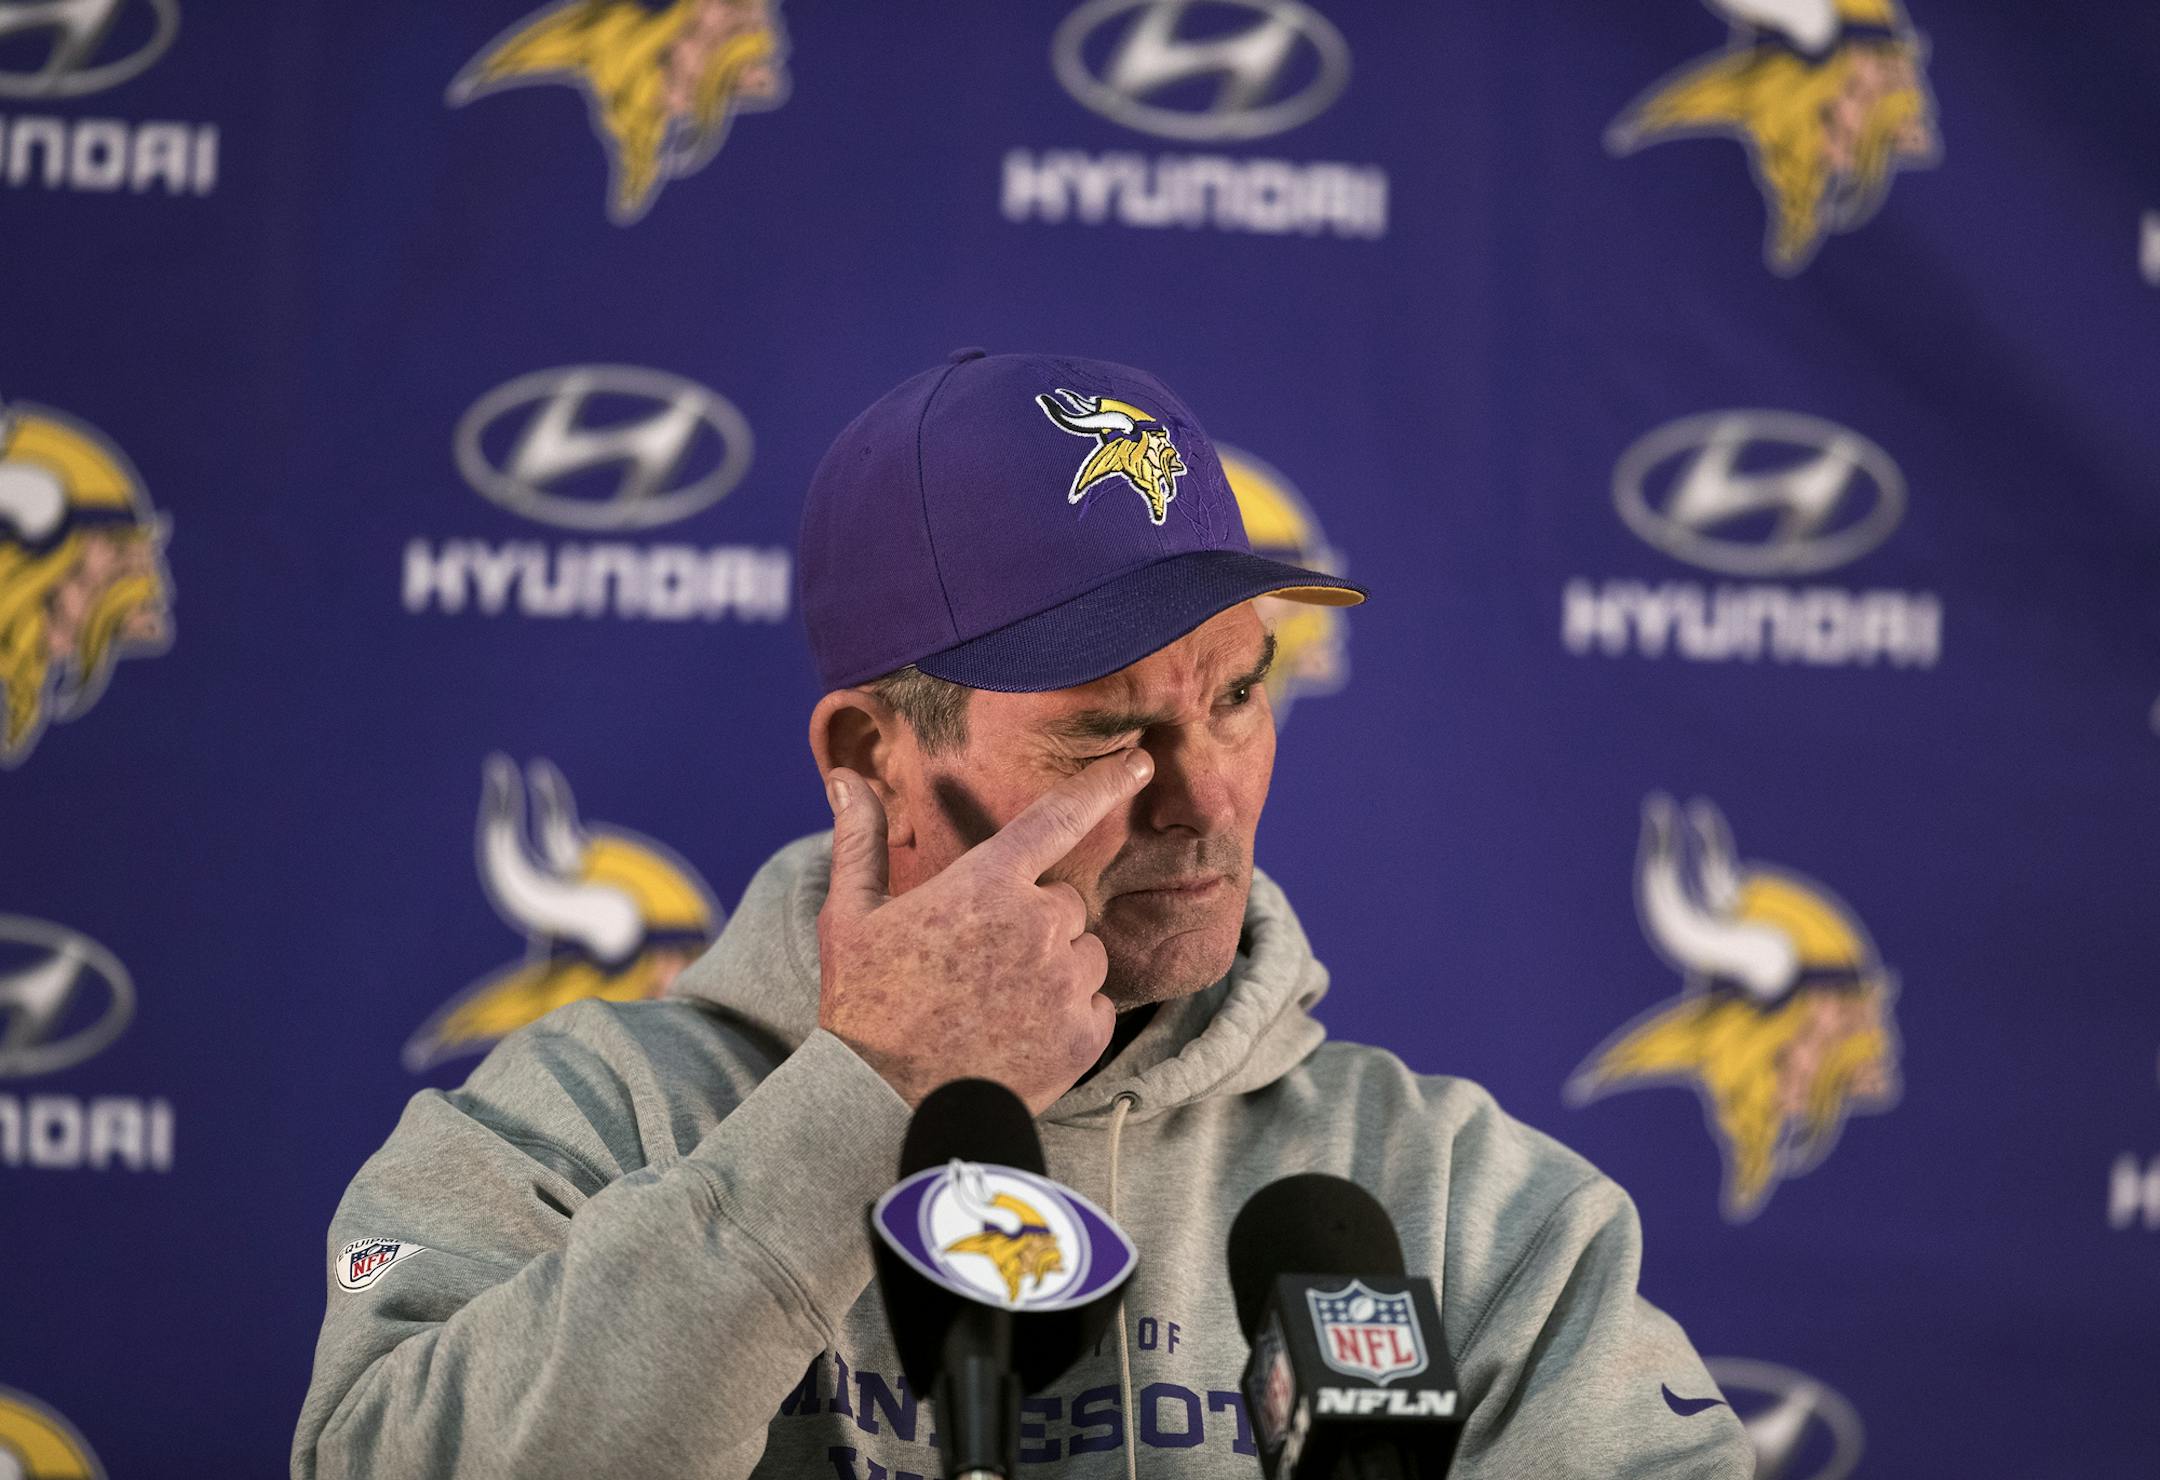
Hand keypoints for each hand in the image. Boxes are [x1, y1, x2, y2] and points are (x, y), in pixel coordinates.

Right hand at [815, 749, 1154, 1114]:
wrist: (887, 1106)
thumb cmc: (866, 1007)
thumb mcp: (850, 917)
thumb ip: (860, 840)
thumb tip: (845, 777)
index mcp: (986, 883)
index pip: (1060, 816)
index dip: (1105, 783)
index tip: (1140, 762)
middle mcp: (1038, 923)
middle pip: (1066, 902)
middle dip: (1036, 923)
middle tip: (982, 965)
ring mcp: (1065, 981)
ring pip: (1086, 953)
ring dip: (1057, 968)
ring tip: (998, 1003)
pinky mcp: (1085, 1035)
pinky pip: (1097, 1004)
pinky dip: (1070, 1015)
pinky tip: (1020, 1034)